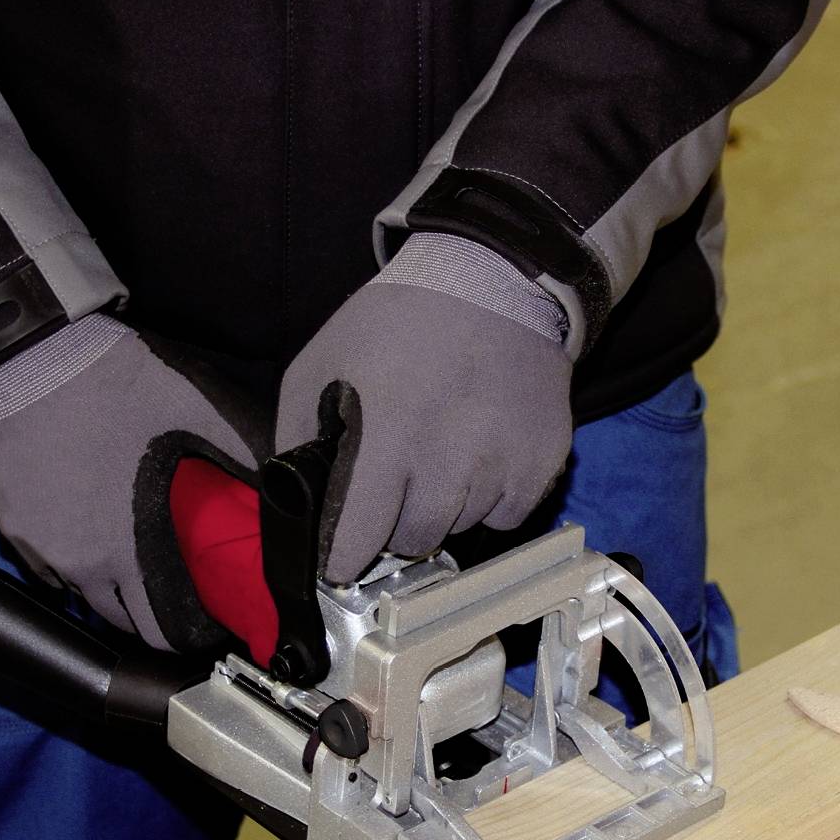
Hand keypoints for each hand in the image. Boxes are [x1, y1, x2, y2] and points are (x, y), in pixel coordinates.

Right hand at [0, 314, 256, 649]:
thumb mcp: (195, 407)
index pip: (162, 629)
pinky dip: (73, 564)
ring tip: (137, 554)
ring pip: (84, 596)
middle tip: (178, 583)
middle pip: (122, 621)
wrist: (24, 355)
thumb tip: (288, 477)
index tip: (210, 616)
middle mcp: (82, 563)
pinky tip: (93, 531)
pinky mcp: (13, 527)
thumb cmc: (111, 381)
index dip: (190, 631)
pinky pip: (48, 569)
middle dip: (153, 612)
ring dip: (112, 587)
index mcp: (131, 545)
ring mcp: (42, 549)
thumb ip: (245, 448)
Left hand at [275, 233, 575, 582]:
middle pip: (413, 541)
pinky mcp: (541, 464)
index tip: (342, 557)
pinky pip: (507, 516)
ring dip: (445, 506)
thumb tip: (298, 507)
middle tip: (396, 484)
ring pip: (461, 527)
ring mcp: (499, 465)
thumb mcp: (319, 366)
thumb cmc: (393, 326)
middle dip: (397, 524)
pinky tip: (481, 452)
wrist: (491, 282)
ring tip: (441, 452)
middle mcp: (446, 460)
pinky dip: (491, 499)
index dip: (344, 557)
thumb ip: (298, 440)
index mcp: (383, 437)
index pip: (358, 540)